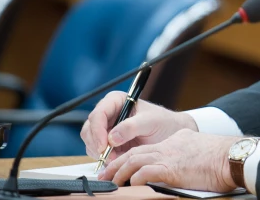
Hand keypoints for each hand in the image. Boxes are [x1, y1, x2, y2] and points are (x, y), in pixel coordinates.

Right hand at [80, 91, 197, 159]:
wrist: (170, 134)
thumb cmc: (163, 122)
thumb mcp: (150, 122)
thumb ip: (132, 127)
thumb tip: (113, 137)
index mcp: (116, 101)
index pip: (98, 114)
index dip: (97, 131)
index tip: (104, 146)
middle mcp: (108, 113)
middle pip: (89, 128)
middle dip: (96, 144)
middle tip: (109, 156)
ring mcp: (106, 128)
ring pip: (90, 141)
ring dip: (99, 153)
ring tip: (116, 158)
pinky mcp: (108, 142)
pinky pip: (97, 151)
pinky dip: (103, 158)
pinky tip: (116, 160)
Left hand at [98, 129, 240, 191]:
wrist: (231, 157)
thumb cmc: (222, 158)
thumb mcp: (200, 150)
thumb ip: (187, 155)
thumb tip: (182, 168)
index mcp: (176, 141)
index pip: (148, 148)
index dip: (132, 157)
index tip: (123, 165)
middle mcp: (168, 146)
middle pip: (135, 152)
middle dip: (118, 163)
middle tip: (106, 174)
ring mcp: (168, 156)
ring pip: (134, 161)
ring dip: (119, 172)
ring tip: (110, 182)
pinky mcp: (170, 169)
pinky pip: (144, 172)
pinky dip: (134, 179)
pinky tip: (129, 186)